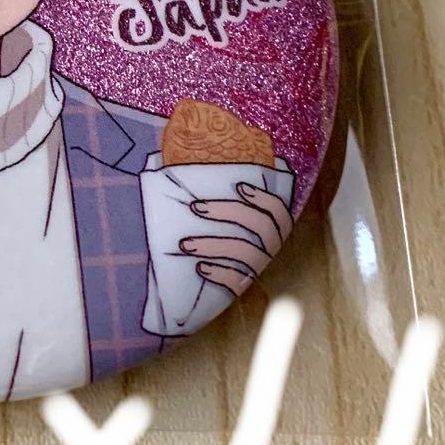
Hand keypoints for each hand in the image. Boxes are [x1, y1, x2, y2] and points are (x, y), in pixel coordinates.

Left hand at [178, 182, 292, 295]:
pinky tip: (199, 267)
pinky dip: (219, 273)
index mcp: (269, 223)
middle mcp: (269, 244)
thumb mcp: (217, 208)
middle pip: (259, 226)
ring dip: (214, 245)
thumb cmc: (212, 228)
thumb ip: (208, 187)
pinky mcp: (244, 285)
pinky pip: (237, 280)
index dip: (263, 198)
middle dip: (227, 212)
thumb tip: (167, 159)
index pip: (277, 210)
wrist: (205, 278)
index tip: (239, 186)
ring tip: (185, 244)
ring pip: (244, 253)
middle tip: (195, 207)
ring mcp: (258, 265)